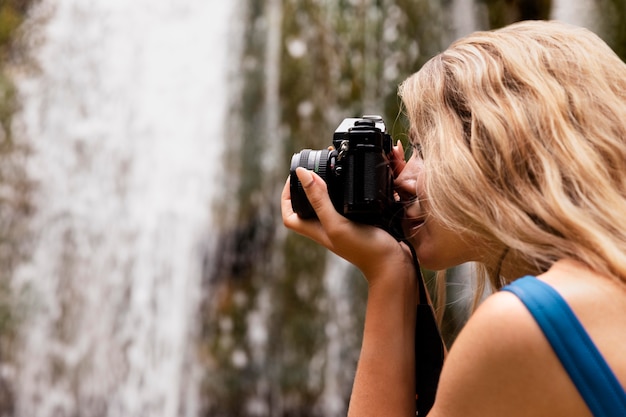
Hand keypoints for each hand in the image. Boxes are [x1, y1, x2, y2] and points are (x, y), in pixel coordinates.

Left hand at [281, 165, 413, 282]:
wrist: (394, 264)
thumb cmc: (364, 250)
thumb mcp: (336, 223)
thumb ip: (319, 200)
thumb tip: (303, 173)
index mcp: (316, 229)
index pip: (289, 214)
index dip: (286, 195)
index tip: (296, 176)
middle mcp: (328, 226)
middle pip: (309, 205)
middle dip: (309, 184)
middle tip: (316, 164)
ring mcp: (345, 224)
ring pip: (330, 201)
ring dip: (330, 184)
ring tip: (335, 166)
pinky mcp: (362, 221)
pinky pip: (350, 202)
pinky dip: (351, 189)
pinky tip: (357, 179)